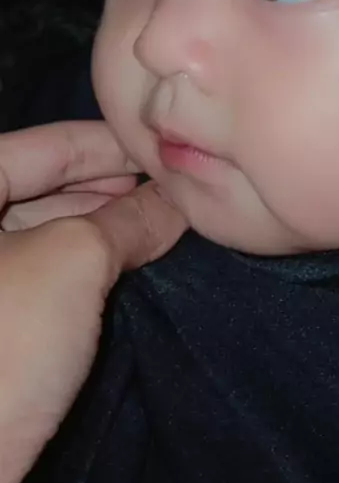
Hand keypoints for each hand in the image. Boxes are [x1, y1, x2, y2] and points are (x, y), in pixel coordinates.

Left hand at [0, 122, 187, 482]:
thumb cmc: (2, 339)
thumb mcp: (72, 261)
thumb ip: (128, 218)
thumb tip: (176, 202)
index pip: (44, 145)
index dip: (111, 142)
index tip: (166, 147)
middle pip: (44, 186)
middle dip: (113, 188)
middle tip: (174, 191)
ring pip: (47, 233)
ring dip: (106, 228)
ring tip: (165, 225)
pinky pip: (43, 274)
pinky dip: (87, 266)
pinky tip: (133, 263)